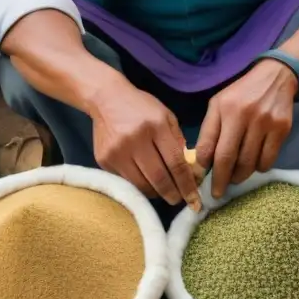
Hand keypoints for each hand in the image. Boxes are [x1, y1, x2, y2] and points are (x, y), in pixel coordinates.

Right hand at [89, 85, 201, 210]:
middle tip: (179, 200)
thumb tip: (188, 171)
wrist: (106, 99)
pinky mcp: (104, 160)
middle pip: (158, 178)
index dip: (187, 184)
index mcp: (156, 126)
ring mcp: (117, 151)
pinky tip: (145, 182)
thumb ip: (177, 141)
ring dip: (156, 193)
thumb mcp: (166, 116)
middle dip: (172, 194)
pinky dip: (139, 185)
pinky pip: (126, 181)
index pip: (175, 162)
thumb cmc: (141, 107)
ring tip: (163, 192)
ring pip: (141, 185)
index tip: (194, 199)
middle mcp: (135, 139)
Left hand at [196, 60, 295, 197]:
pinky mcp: (282, 130)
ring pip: (249, 164)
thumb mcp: (218, 104)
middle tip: (217, 192)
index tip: (200, 181)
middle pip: (228, 159)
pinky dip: (258, 168)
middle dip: (220, 180)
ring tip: (235, 177)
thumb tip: (202, 162)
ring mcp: (265, 123)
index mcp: (224, 108)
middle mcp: (244, 115)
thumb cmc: (241, 94)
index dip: (203, 168)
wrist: (275, 78)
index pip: (208, 147)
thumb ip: (209, 130)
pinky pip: (267, 161)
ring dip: (239, 176)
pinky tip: (254, 164)